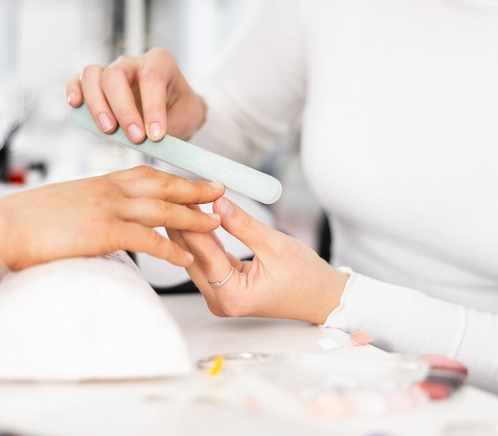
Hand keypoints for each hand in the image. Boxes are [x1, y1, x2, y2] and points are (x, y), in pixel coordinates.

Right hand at [0, 166, 224, 302]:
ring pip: (162, 209)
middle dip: (194, 188)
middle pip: (161, 185)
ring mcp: (107, 208)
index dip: (171, 177)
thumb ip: (84, 208)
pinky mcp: (103, 230)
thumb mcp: (61, 206)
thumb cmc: (23, 222)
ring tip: (216, 223)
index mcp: (98, 183)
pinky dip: (170, 249)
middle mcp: (107, 190)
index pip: (144, 174)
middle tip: (220, 190)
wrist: (1, 226)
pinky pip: (147, 239)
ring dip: (193, 216)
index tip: (191, 180)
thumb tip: (93, 221)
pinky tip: (186, 259)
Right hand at [66, 48, 205, 142]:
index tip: (155, 136)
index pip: (152, 78)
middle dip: (123, 110)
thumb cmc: (180, 111)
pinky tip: (76, 105)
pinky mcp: (96, 83)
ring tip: (108, 130)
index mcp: (160, 63)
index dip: (152, 108)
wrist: (174, 110)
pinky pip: (78, 80)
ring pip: (93, 75)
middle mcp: (133, 63)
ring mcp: (112, 70)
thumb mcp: (186, 119)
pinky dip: (74, 91)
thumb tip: (148, 142)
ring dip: (97, 105)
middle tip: (135, 137)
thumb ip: (169, 128)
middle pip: (115, 76)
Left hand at [167, 197, 347, 323]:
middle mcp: (221, 301)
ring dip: (192, 230)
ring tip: (184, 201)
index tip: (185, 199)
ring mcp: (220, 296)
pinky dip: (204, 238)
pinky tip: (196, 217)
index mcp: (233, 296)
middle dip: (186, 225)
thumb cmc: (306, 279)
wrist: (320, 297)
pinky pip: (208, 259)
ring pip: (197, 257)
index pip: (205, 254)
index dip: (194, 223)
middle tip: (177, 195)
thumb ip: (243, 225)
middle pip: (194, 257)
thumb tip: (219, 203)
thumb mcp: (276, 245)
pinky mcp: (223, 288)